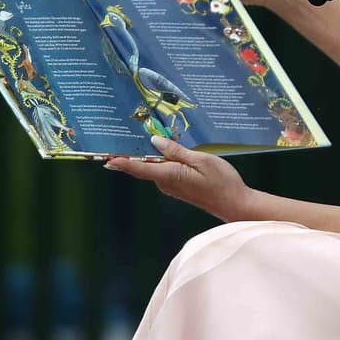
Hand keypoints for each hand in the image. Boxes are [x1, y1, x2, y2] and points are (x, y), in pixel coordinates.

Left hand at [104, 136, 252, 221]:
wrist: (235, 204)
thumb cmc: (222, 182)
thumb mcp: (201, 160)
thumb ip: (177, 151)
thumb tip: (155, 142)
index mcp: (169, 175)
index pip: (139, 168)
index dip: (121, 162)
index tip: (105, 158)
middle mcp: (166, 183)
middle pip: (144, 165)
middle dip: (134, 152)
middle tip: (124, 134)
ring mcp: (172, 186)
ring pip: (155, 167)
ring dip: (150, 154)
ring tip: (145, 135)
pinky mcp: (178, 186)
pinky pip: (164, 170)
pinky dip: (162, 160)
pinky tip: (166, 148)